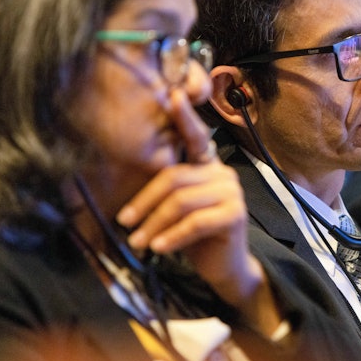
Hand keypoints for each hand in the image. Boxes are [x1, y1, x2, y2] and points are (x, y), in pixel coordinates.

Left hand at [116, 87, 279, 331]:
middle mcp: (222, 173)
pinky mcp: (235, 215)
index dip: (185, 116)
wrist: (225, 267)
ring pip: (182, 202)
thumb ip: (166, 191)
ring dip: (154, 224)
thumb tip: (126, 192)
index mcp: (207, 165)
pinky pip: (196, 222)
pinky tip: (160, 249)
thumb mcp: (177, 209)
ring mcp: (232, 192)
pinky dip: (173, 236)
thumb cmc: (196, 236)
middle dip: (145, 202)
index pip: (195, 137)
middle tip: (125, 222)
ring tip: (138, 242)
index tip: (173, 94)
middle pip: (175, 177)